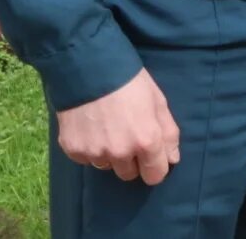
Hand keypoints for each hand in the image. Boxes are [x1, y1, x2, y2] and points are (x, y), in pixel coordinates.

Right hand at [55, 69, 180, 185]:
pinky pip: (86, 159)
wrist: (90, 69)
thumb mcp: (158, 102)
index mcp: (146, 141)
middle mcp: (120, 153)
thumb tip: (173, 160)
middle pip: (129, 174)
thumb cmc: (130, 83)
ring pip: (106, 166)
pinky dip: (89, 148)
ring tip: (107, 127)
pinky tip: (91, 127)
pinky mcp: (73, 150)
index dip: (155, 167)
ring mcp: (94, 153)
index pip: (155, 176)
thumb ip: (168, 133)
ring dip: (109, 154)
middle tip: (127, 136)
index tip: (151, 157)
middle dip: (131, 160)